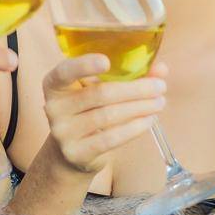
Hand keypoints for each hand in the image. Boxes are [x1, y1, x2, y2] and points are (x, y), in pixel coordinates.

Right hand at [41, 55, 167, 173]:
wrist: (72, 152)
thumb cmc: (89, 111)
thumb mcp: (100, 89)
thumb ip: (127, 75)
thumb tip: (160, 69)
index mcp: (55, 83)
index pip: (65, 71)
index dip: (84, 65)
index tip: (107, 61)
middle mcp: (53, 107)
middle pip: (100, 94)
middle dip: (135, 89)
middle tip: (160, 86)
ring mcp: (62, 132)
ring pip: (108, 116)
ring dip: (139, 108)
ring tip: (159, 103)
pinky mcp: (76, 153)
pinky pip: (110, 139)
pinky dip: (134, 128)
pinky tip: (149, 120)